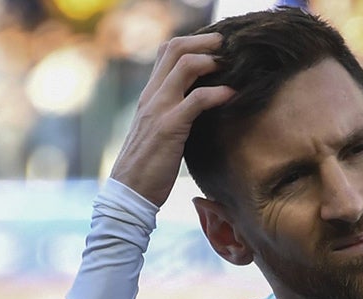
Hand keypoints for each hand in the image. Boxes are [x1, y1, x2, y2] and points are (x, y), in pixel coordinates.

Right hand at [110, 33, 233, 206]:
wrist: (129, 193)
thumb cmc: (148, 167)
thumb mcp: (160, 132)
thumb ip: (175, 114)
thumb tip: (201, 107)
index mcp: (149, 95)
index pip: (167, 52)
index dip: (193, 43)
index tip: (216, 49)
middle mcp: (152, 96)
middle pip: (175, 48)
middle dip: (205, 42)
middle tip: (227, 46)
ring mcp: (159, 109)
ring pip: (185, 65)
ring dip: (213, 60)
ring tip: (232, 65)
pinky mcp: (169, 127)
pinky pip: (197, 99)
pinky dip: (219, 93)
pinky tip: (233, 95)